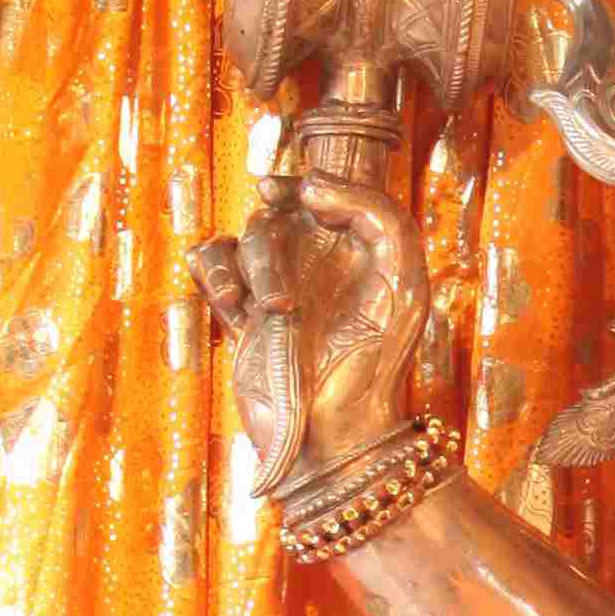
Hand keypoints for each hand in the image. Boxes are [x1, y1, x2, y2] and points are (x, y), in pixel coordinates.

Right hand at [190, 162, 429, 504]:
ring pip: (245, 239)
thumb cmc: (377, 360)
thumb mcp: (402, 278)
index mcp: (358, 249)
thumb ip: (375, 213)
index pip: (323, 192)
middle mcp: (317, 262)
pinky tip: (235, 305)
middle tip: (287, 299)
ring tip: (274, 314)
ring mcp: (277, 285)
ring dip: (253, 270)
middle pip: (277, 214)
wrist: (334, 431)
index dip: (300, 183)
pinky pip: (212, 262)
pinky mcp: (243, 313)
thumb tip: (311, 185)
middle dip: (275, 247)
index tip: (284, 193)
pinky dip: (215, 273)